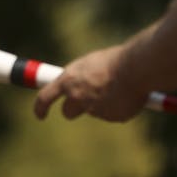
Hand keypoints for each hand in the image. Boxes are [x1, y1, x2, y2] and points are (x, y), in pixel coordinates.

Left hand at [33, 44, 150, 122]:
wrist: (136, 68)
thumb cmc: (115, 59)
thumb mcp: (90, 64)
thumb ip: (82, 78)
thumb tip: (82, 85)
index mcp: (68, 80)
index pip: (45, 97)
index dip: (40, 108)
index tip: (40, 115)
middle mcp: (77, 97)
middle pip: (68, 112)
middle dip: (75, 109)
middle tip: (86, 101)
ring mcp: (94, 109)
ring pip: (95, 111)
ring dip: (102, 104)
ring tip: (118, 87)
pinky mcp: (112, 117)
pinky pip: (113, 114)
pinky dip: (119, 108)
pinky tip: (128, 95)